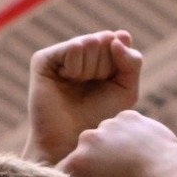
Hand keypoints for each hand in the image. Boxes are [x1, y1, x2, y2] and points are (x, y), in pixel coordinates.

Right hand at [27, 30, 141, 163]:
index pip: (119, 39)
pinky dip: (76, 68)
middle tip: (90, 90)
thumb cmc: (99, 119)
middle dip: (104, 68)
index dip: (120, 64)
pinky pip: (73, 48)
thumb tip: (117, 36)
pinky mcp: (43, 60)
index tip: (109, 86)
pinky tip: (65, 82)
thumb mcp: (127, 90)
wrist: (72, 141)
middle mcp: (79, 51)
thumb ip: (133, 61)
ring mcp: (60, 54)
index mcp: (98, 55)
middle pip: (105, 39)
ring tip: (77, 88)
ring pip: (90, 42)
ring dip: (90, 71)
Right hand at [58, 110, 176, 176]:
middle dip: (96, 160)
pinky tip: (143, 150)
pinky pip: (124, 126)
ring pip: (105, 136)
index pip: (67, 170)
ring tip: (133, 163)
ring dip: (113, 146)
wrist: (172, 176)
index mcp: (77, 163)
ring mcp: (108, 125)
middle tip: (116, 175)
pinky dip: (130, 136)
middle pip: (85, 151)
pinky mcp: (127, 116)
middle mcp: (86, 139)